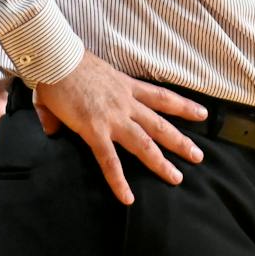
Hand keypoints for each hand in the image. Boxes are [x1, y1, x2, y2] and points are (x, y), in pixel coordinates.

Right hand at [34, 53, 205, 205]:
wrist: (56, 58)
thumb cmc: (62, 67)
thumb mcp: (80, 80)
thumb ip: (75, 104)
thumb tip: (52, 128)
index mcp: (126, 87)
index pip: (162, 97)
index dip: (183, 106)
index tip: (202, 114)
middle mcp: (125, 103)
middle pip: (160, 125)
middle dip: (181, 141)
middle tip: (198, 156)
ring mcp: (113, 118)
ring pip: (144, 143)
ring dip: (161, 162)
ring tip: (177, 178)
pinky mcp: (95, 129)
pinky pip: (110, 160)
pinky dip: (118, 180)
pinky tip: (127, 197)